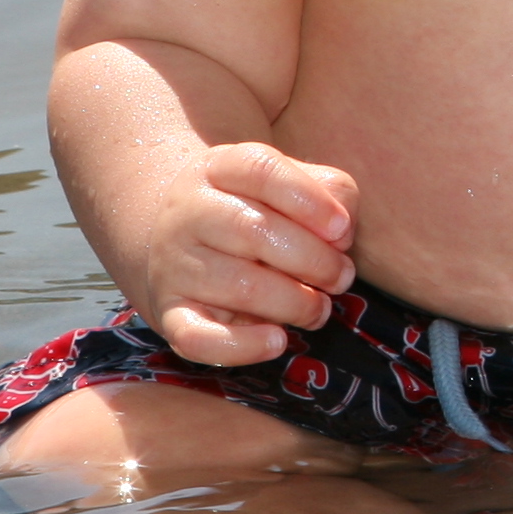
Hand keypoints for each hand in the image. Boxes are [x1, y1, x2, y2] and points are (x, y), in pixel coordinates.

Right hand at [141, 141, 358, 365]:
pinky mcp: (170, 313)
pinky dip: (242, 345)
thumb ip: (328, 191)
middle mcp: (188, 211)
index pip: (261, 170)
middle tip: (341, 277)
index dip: (308, 200)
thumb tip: (341, 230)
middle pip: (253, 230)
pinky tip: (277, 341)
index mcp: (219, 168)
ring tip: (319, 308)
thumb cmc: (256, 209)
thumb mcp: (291, 182)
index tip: (342, 229)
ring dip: (294, 302)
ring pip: (239, 285)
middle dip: (313, 260)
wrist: (179, 240)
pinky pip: (196, 337)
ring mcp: (174, 264)